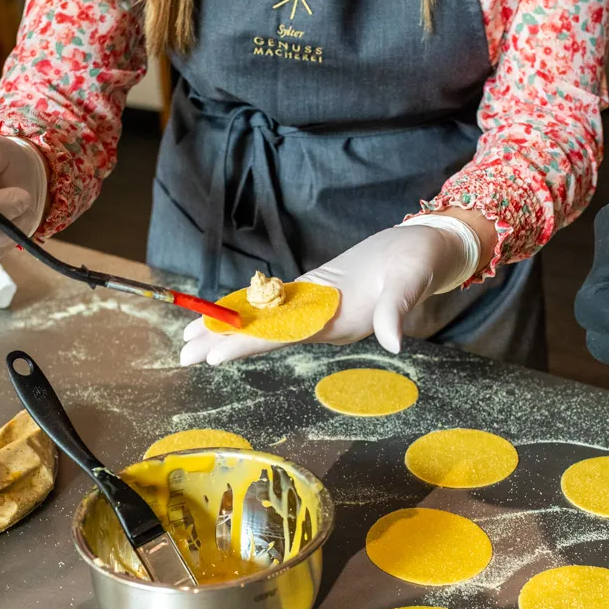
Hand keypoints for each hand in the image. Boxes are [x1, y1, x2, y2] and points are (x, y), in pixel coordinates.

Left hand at [180, 222, 477, 365]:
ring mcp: (316, 309)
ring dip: (230, 330)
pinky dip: (249, 310)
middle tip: (182, 353)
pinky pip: (275, 306)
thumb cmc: (419, 264)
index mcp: (336, 321)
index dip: (247, 345)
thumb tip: (393, 341)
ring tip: (192, 338)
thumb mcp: (411, 282)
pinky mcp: (316, 293)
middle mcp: (320, 321)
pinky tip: (226, 313)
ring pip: (265, 323)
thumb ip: (399, 311)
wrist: (426, 252)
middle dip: (224, 344)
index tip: (214, 356)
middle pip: (264, 336)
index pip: (282, 337)